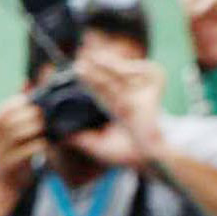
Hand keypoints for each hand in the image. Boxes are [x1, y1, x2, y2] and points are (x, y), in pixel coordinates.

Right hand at [0, 94, 46, 192]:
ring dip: (39, 130)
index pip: (12, 105)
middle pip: (17, 118)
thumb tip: (26, 82)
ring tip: (47, 130)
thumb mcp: (12, 125)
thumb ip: (19, 104)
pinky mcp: (11, 164)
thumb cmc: (14, 149)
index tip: (36, 109)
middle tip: (46, 119)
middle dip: (35, 117)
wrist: (6, 183)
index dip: (28, 104)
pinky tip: (46, 144)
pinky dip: (41, 144)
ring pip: (22, 132)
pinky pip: (29, 149)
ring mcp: (1, 150)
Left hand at [72, 51, 168, 168]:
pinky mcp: (155, 91)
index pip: (102, 91)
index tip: (79, 69)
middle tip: (81, 61)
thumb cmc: (128, 155)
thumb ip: (80, 140)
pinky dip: (135, 69)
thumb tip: (61, 134)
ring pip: (126, 73)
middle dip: (97, 69)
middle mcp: (130, 101)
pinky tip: (121, 69)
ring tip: (95, 58)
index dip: (91, 80)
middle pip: (111, 79)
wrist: (151, 156)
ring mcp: (142, 95)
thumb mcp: (97, 147)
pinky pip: (149, 72)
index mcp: (119, 111)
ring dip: (111, 64)